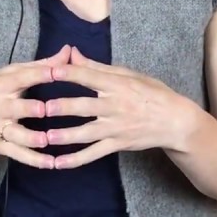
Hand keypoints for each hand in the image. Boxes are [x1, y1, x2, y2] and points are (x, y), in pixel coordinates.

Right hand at [0, 46, 69, 168]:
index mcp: (4, 85)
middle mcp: (1, 107)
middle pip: (18, 108)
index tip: (57, 72)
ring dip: (32, 138)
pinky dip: (34, 160)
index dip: (40, 75)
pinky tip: (52, 163)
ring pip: (18, 135)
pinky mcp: (0, 146)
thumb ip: (40, 66)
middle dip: (32, 109)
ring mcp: (0, 128)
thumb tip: (68, 51)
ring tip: (48, 140)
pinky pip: (19, 154)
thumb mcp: (8, 74)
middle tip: (47, 110)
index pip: (23, 78)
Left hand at [43, 47, 198, 168]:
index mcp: (118, 85)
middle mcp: (115, 106)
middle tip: (42, 108)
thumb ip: (96, 67)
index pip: (91, 78)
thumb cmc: (151, 92)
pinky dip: (76, 160)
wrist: (174, 121)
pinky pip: (94, 154)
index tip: (51, 71)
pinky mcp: (117, 144)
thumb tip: (71, 53)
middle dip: (64, 107)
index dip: (71, 74)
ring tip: (46, 138)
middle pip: (86, 107)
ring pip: (87, 133)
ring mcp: (116, 128)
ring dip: (66, 136)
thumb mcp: (128, 74)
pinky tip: (58, 163)